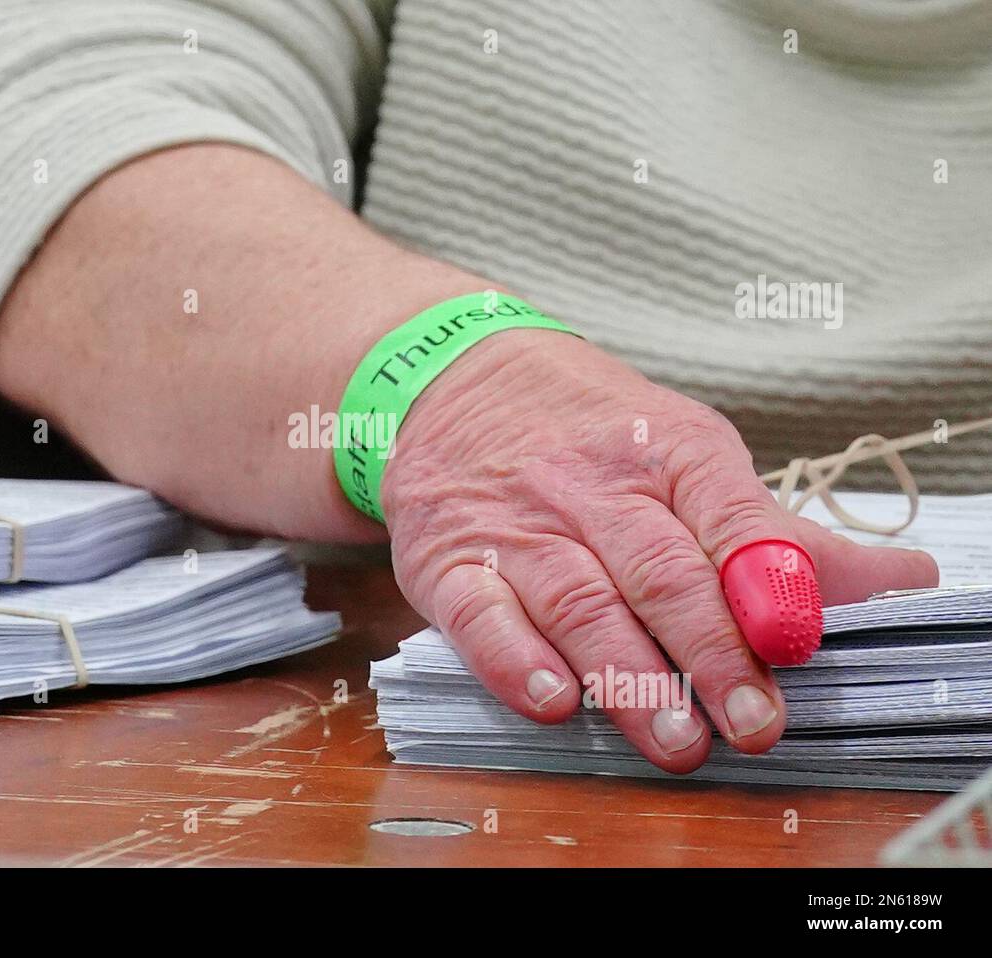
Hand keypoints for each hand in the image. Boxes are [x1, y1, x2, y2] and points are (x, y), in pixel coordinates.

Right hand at [382, 329, 937, 771]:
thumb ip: (773, 530)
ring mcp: (518, 528)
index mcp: (666, 454)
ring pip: (580, 602)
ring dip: (631, 677)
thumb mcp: (687, 450)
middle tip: (752, 723)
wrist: (452, 380)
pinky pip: (479, 614)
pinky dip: (516, 660)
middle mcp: (592, 490)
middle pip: (660, 574)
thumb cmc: (587, 427)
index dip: (769, 586)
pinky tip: (554, 700)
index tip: (800, 643)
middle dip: (713, 654)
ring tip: (676, 740)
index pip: (730, 520)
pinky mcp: (450, 562)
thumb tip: (894, 579)